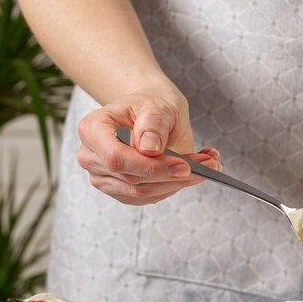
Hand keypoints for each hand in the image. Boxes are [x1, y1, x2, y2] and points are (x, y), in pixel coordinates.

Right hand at [76, 79, 221, 204]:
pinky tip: (197, 171)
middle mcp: (92, 157)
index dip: (150, 167)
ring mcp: (104, 177)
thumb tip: (149, 148)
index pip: (117, 159)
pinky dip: (176, 187)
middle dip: (175, 175)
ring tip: (209, 164)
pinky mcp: (121, 191)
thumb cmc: (151, 104)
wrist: (150, 113)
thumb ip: (153, 123)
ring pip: (144, 192)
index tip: (184, 166)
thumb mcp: (157, 104)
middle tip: (211, 164)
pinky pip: (151, 197)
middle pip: (133, 179)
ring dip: (180, 183)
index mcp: (93, 129)